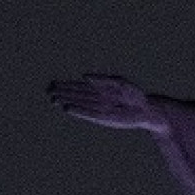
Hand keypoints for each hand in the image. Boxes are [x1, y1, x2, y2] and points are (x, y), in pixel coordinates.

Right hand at [47, 75, 164, 131]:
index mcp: (100, 90)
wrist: (147, 110)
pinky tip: (68, 108)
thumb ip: (103, 79)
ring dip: (67, 102)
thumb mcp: (120, 82)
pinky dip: (78, 110)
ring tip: (53, 100)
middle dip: (63, 93)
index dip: (66, 86)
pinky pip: (87, 113)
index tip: (52, 84)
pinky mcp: (104, 118)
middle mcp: (97, 100)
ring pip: (79, 104)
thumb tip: (83, 77)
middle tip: (47, 92)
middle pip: (76, 96)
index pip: (80, 87)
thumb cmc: (135, 96)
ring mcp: (99, 109)